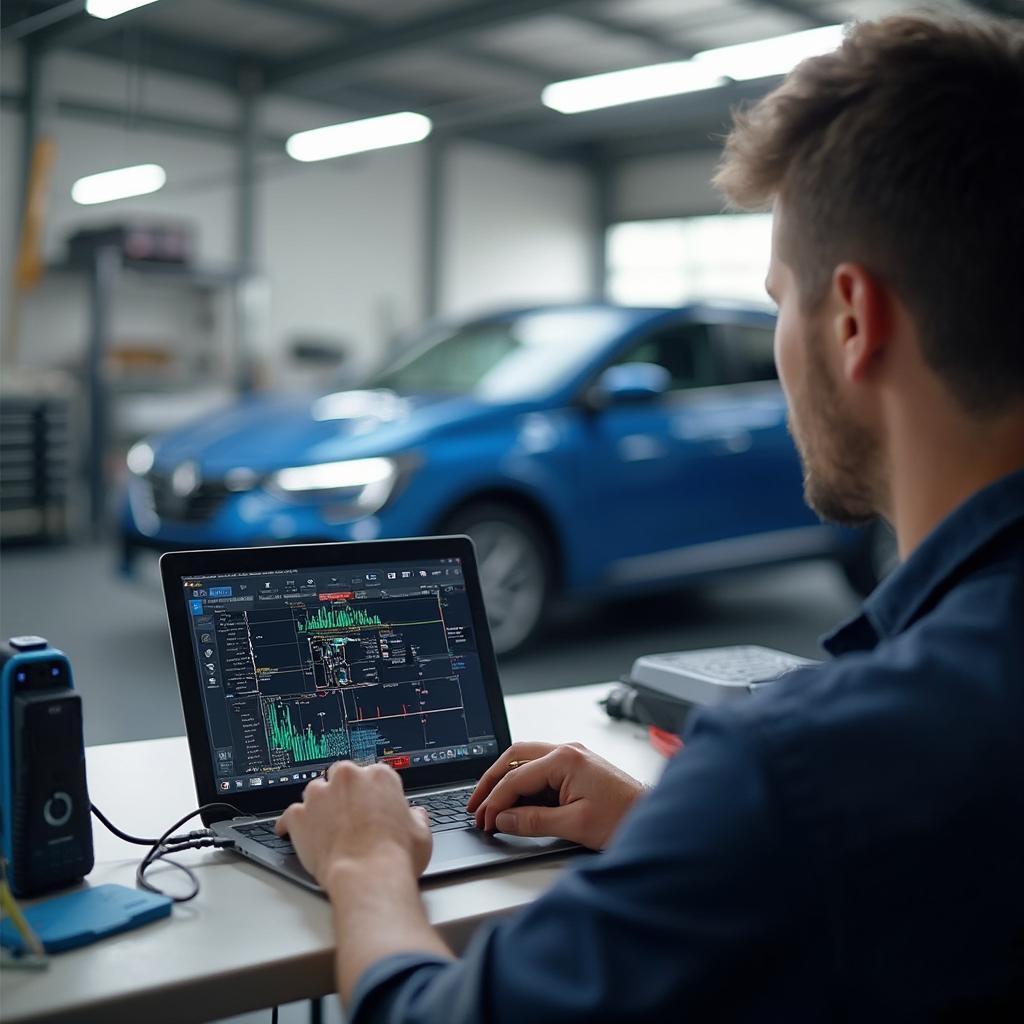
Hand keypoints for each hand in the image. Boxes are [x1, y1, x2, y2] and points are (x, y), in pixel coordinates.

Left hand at [275, 761, 431, 886]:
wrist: (369, 877)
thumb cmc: (395, 856)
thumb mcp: (421, 833)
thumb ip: (416, 817)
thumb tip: (416, 816)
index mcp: (379, 776)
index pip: (373, 774)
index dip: (372, 792)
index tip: (371, 804)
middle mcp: (348, 778)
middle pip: (341, 774)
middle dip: (343, 791)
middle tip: (349, 813)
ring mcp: (321, 795)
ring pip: (315, 790)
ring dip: (319, 803)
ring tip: (325, 824)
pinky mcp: (300, 816)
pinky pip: (290, 814)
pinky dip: (292, 824)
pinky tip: (293, 831)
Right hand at [467, 741, 645, 849]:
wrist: (654, 821)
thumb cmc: (623, 819)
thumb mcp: (574, 825)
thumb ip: (533, 821)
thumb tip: (503, 819)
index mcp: (565, 759)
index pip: (516, 777)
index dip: (495, 800)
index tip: (483, 820)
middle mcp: (567, 751)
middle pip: (515, 757)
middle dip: (491, 781)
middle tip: (475, 804)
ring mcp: (572, 757)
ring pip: (525, 760)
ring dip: (505, 781)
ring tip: (489, 804)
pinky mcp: (576, 768)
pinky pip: (539, 770)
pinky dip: (522, 784)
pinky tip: (514, 802)